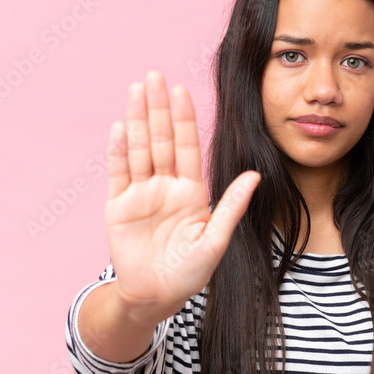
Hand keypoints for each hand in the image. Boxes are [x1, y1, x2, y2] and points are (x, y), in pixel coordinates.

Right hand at [103, 70, 259, 320]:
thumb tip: (254, 176)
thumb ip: (231, 206)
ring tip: (136, 90)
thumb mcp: (216, 241)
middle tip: (155, 76)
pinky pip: (118, 173)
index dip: (183, 119)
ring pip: (139, 149)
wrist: (156, 297)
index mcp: (191, 191)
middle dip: (157, 109)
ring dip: (137, 120)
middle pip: (160, 140)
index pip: (187, 147)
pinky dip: (119, 151)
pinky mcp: (118, 207)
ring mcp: (140, 194)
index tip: (183, 90)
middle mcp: (165, 186)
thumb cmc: (190, 273)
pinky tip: (120, 128)